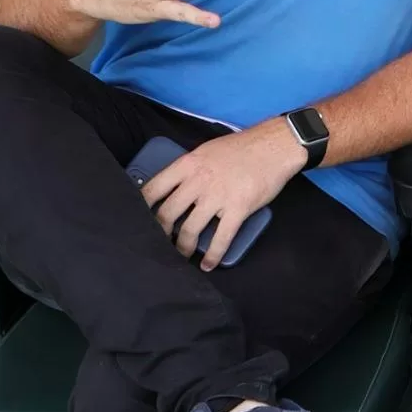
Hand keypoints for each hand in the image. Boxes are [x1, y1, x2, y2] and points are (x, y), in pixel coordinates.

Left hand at [143, 121, 303, 269]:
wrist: (275, 146)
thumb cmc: (242, 147)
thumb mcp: (206, 151)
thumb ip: (189, 169)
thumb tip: (174, 187)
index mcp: (187, 165)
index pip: (153, 188)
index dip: (140, 207)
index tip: (136, 219)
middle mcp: (198, 181)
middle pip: (166, 214)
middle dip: (159, 233)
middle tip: (157, 243)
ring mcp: (218, 197)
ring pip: (189, 229)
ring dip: (182, 248)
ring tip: (180, 256)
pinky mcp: (238, 209)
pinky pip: (221, 238)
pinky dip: (212, 255)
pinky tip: (207, 265)